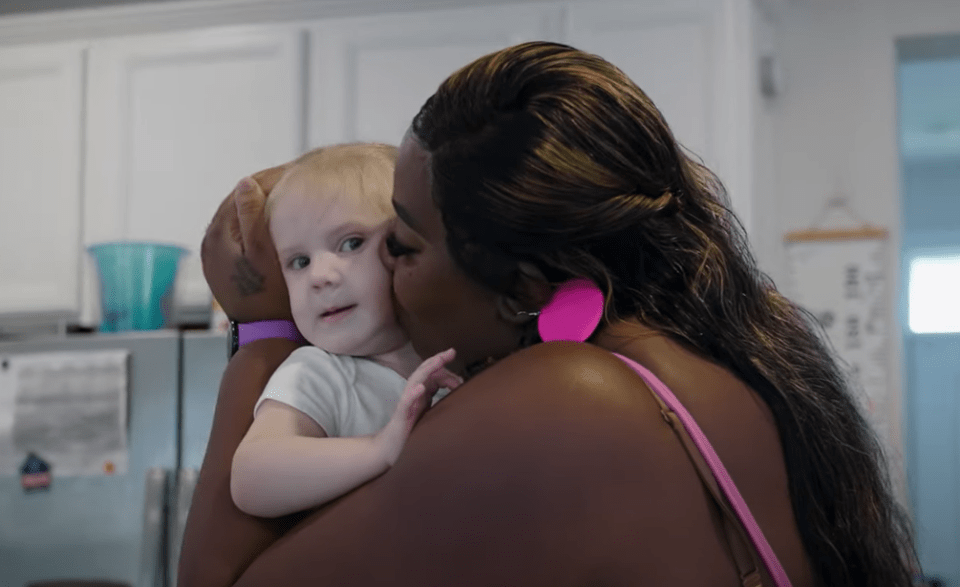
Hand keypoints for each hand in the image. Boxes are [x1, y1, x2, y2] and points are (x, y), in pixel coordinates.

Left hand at [200, 164, 293, 322]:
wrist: (266, 334)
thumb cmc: (271, 296)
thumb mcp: (264, 253)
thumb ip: (253, 216)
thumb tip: (245, 182)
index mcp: (217, 236)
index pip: (241, 192)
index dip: (267, 179)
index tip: (292, 172)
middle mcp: (209, 243)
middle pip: (236, 204)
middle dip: (263, 190)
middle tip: (292, 180)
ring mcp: (214, 256)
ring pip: (237, 219)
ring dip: (258, 206)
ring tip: (285, 198)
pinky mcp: (222, 267)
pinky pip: (237, 235)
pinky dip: (253, 224)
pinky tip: (273, 223)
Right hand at [374, 348, 462, 466]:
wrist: (388, 450)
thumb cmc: (411, 433)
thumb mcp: (429, 416)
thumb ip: (440, 405)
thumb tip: (459, 396)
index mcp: (421, 395)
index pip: (433, 375)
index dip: (446, 370)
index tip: (459, 369)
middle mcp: (413, 395)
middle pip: (425, 372)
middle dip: (438, 360)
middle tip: (451, 352)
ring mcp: (406, 404)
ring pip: (415, 381)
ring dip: (427, 370)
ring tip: (438, 361)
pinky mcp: (401, 416)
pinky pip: (406, 402)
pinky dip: (413, 393)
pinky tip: (421, 388)